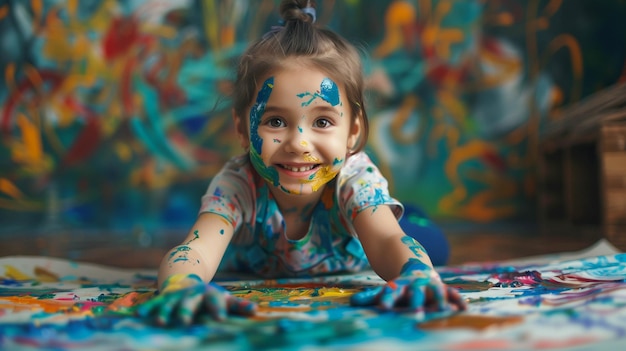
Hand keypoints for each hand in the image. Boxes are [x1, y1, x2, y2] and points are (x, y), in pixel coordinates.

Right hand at [135, 274, 256, 325]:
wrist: (185, 275)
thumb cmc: (208, 295)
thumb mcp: (223, 297)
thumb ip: (237, 306)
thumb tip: (255, 311)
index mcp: (209, 294)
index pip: (215, 301)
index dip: (218, 308)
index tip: (221, 318)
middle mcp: (191, 294)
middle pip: (189, 303)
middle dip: (186, 312)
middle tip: (184, 322)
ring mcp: (176, 296)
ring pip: (170, 304)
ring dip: (164, 312)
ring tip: (160, 321)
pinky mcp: (163, 298)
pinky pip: (154, 303)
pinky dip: (147, 308)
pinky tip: (139, 315)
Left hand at [350, 259, 465, 312]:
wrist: (415, 267)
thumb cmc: (399, 286)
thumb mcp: (386, 290)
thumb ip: (370, 297)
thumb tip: (351, 303)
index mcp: (400, 287)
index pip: (392, 293)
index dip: (388, 300)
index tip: (384, 308)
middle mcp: (415, 286)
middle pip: (415, 293)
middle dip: (416, 301)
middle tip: (416, 311)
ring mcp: (429, 285)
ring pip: (435, 291)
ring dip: (439, 299)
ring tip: (442, 309)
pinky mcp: (441, 288)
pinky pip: (451, 293)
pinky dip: (457, 300)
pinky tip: (464, 308)